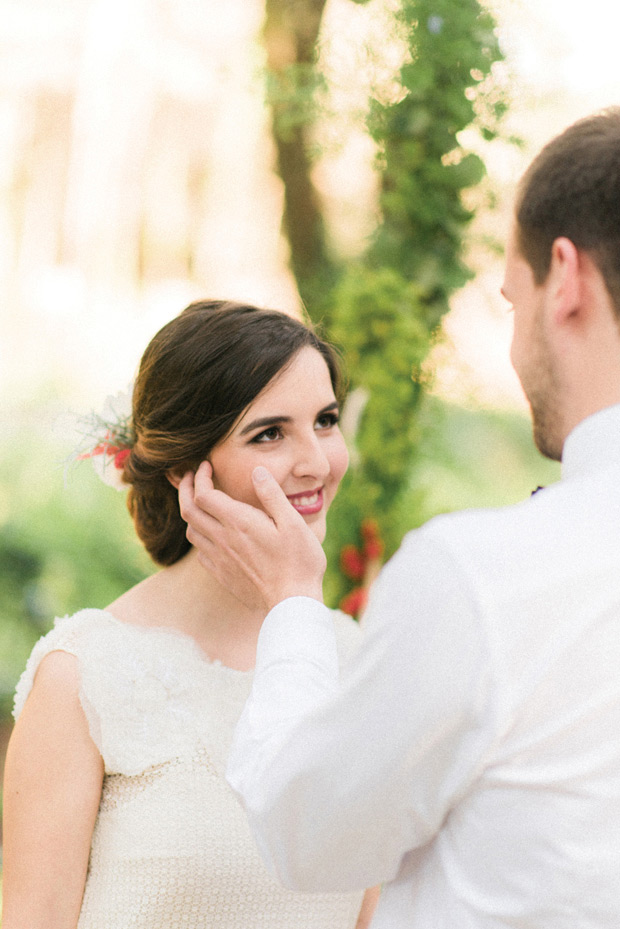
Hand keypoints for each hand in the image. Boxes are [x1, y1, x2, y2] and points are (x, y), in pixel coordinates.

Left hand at [178, 462, 326, 611]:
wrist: (292, 603)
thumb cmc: (299, 561)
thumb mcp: (293, 522)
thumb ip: (272, 495)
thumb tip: (257, 471)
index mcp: (238, 522)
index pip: (203, 494)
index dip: (199, 477)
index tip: (206, 466)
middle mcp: (223, 539)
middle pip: (188, 510)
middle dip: (185, 489)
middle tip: (190, 477)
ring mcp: (220, 559)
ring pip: (191, 531)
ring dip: (190, 513)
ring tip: (199, 502)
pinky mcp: (222, 574)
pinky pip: (200, 552)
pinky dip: (199, 536)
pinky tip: (211, 533)